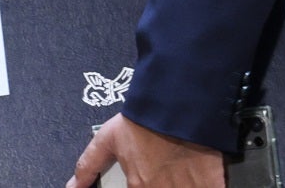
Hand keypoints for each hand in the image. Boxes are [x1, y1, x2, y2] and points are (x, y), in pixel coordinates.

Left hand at [69, 115, 222, 187]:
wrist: (178, 105)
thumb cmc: (143, 121)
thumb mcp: (107, 138)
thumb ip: (89, 165)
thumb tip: (72, 186)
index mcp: (139, 185)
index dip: (139, 186)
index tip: (141, 181)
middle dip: (159, 184)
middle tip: (161, 172)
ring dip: (179, 185)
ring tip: (176, 174)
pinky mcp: (213, 184)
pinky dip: (201, 186)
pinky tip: (194, 178)